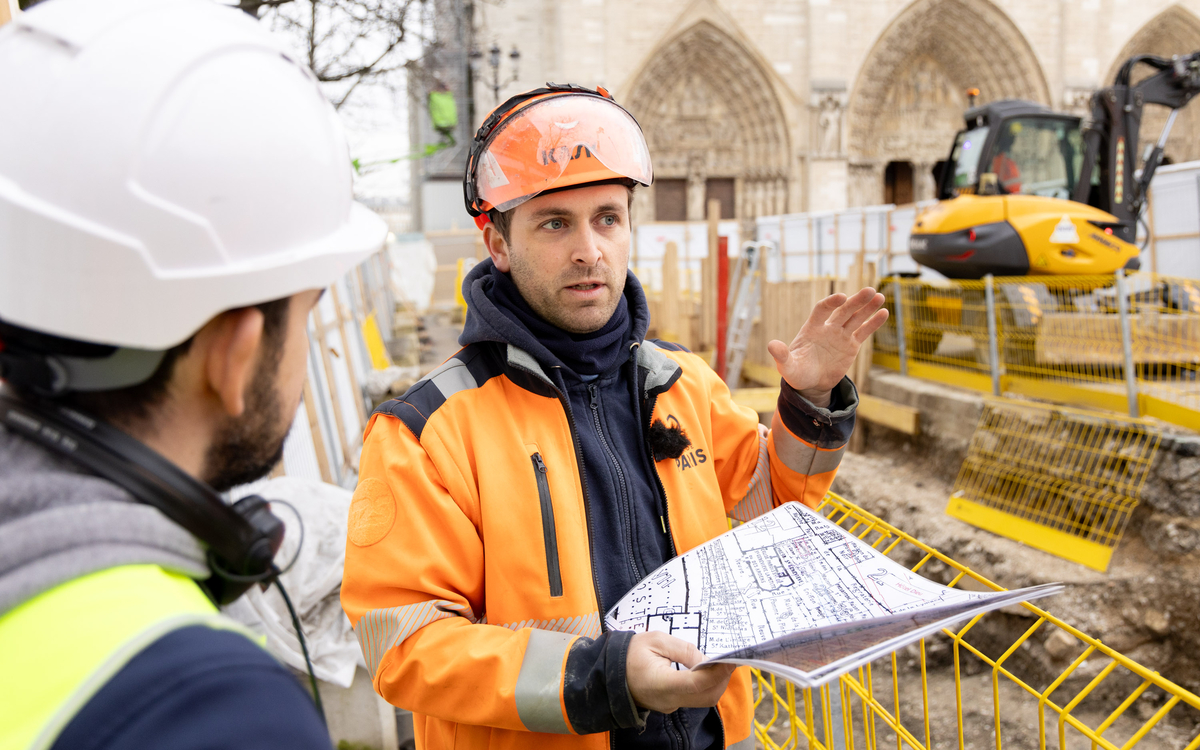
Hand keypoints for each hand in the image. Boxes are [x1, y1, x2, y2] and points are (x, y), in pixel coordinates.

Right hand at [625, 632, 735, 713]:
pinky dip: (706, 686)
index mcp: (661, 684)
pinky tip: (708, 671)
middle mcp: (668, 700)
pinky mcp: (671, 704)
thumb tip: (706, 661)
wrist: (610, 673)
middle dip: (722, 679)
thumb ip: (683, 649)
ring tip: (721, 664)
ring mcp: (670, 705)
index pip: (697, 684)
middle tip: (731, 660)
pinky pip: (694, 699)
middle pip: (706, 696)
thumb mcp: (655, 640)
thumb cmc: (630, 654)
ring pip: (703, 700)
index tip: (731, 660)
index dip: (717, 673)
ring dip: (716, 683)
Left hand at [767, 287, 887, 406]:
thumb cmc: (796, 373)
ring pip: (856, 318)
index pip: (822, 310)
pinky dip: (873, 322)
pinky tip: (884, 312)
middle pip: (843, 310)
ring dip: (867, 307)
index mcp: (812, 328)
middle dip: (856, 301)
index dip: (831, 303)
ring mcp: (840, 335)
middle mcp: (828, 328)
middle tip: (869, 291)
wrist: (810, 384)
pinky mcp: (851, 345)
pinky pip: (863, 332)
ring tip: (879, 296)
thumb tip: (772, 345)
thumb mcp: (787, 367)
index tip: (841, 297)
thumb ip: (781, 355)